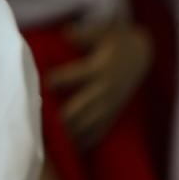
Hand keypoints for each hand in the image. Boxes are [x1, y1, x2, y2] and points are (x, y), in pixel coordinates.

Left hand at [45, 20, 150, 149]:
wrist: (141, 53)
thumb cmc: (114, 39)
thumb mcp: (103, 30)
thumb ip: (84, 33)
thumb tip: (66, 33)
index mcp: (100, 68)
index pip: (74, 77)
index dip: (56, 81)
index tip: (42, 84)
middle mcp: (104, 89)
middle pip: (79, 108)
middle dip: (59, 116)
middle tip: (37, 123)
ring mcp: (109, 104)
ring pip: (87, 124)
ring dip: (69, 132)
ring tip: (49, 142)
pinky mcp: (112, 113)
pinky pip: (99, 131)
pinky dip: (84, 141)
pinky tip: (70, 149)